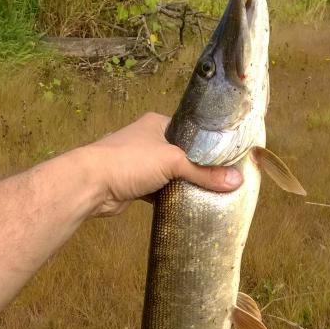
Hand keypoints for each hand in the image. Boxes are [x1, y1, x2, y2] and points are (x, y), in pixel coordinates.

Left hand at [85, 112, 242, 216]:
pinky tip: (187, 204)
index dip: (208, 143)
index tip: (228, 157)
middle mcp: (148, 140)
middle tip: (223, 179)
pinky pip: (159, 191)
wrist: (92, 184)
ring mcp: (140, 164)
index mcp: (157, 124)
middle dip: (198, 167)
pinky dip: (170, 197)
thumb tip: (237, 181)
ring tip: (210, 193)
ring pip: (170, 174)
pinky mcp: (135, 185)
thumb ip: (204, 173)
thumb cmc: (130, 161)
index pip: (190, 129)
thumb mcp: (173, 162)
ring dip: (184, 184)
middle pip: (182, 154)